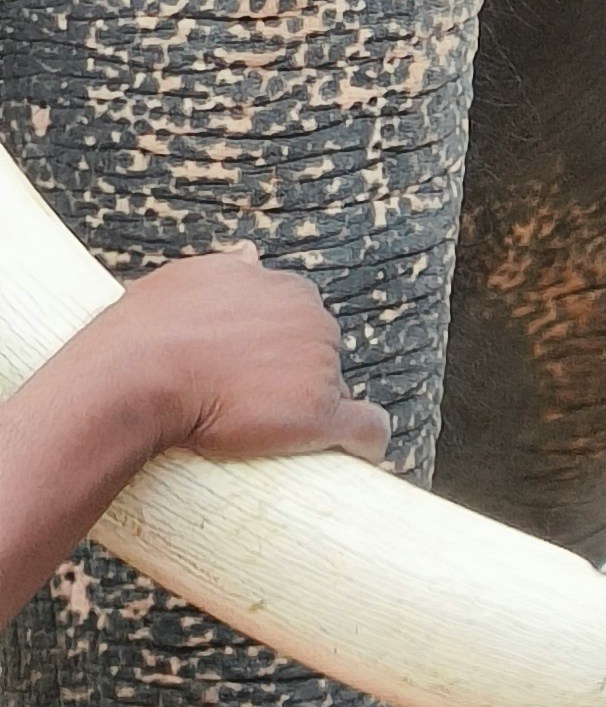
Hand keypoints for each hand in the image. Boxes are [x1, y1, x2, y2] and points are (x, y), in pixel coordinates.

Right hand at [101, 249, 390, 468]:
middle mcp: (314, 322)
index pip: (302, 323)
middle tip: (252, 407)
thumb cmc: (152, 329)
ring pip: (335, 393)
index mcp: (288, 290)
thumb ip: (229, 268)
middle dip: (297, 379)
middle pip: (320, 357)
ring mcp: (321, 368)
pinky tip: (359, 454)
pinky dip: (366, 441)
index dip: (281, 352)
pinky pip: (366, 429)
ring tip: (272, 436)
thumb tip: (251, 252)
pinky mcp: (320, 415)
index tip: (255, 373)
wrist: (139, 373)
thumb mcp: (192, 277)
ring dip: (314, 410)